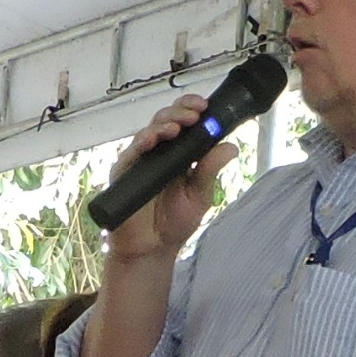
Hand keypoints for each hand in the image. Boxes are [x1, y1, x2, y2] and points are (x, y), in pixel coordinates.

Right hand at [100, 100, 231, 268]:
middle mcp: (158, 151)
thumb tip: (230, 146)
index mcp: (179, 153)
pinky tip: (152, 140)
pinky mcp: (124, 171)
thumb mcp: (200, 195)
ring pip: (149, 130)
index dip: (191, 109)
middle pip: (165, 119)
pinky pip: (131, 152)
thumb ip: (210, 170)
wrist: (151, 249)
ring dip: (163, 124)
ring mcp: (140, 159)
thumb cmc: (174, 222)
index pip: (184, 121)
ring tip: (177, 128)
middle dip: (180, 112)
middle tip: (194, 116)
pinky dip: (141, 143)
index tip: (204, 107)